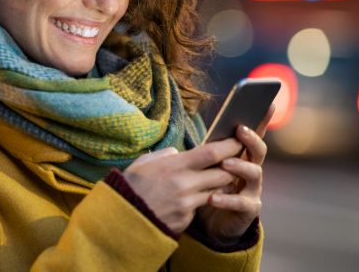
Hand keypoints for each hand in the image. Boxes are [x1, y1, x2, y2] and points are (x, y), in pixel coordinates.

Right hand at [121, 138, 243, 232]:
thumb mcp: (144, 164)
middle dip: (232, 167)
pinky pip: (201, 207)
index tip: (238, 140)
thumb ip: (164, 156)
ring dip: (220, 185)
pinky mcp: (186, 219)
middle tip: (235, 161)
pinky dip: (201, 200)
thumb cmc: (130, 187)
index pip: (212, 153)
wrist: (120, 219)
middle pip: (224, 173)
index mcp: (174, 166)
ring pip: (217, 191)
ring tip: (216, 178)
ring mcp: (187, 204)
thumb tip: (178, 153)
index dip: (229, 146)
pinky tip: (192, 198)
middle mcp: (184, 184)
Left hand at [194, 104, 273, 243]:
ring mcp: (253, 189)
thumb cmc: (208, 187)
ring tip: (226, 164)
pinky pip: (241, 202)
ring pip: (254, 173)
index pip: (253, 134)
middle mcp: (252, 170)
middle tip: (240, 130)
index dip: (262, 119)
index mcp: (242, 156)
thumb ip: (208, 153)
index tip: (268, 103)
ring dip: (240, 166)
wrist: (211, 223)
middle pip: (258, 150)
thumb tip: (201, 138)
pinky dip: (227, 199)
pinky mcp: (249, 209)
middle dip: (251, 139)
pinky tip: (212, 197)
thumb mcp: (206, 167)